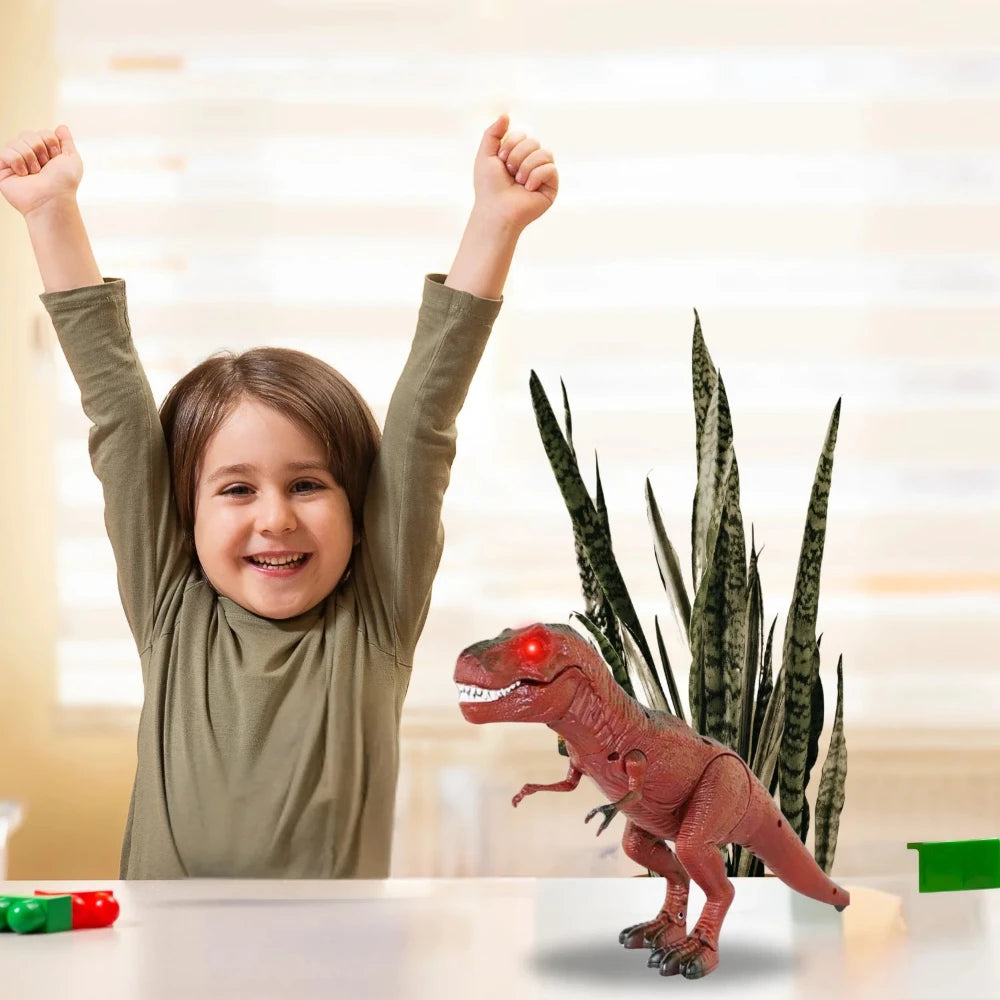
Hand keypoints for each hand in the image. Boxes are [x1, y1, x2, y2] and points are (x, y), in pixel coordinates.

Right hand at [0, 125, 82, 217]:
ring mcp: (15, 162)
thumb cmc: (64, 184)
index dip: (51, 143)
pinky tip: (23, 175)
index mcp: (44, 152)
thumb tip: (61, 127)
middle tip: (44, 167)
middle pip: (28, 134)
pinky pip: (5, 152)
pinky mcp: (3, 169)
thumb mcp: (72, 159)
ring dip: (30, 157)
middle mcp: (29, 155)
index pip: (42, 132)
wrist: (52, 199)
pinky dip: (17, 162)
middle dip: (39, 148)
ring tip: (34, 173)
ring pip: (16, 142)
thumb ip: (67, 141)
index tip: (56, 158)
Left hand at [471, 114, 557, 232]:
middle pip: (534, 142)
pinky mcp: (551, 187)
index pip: (522, 135)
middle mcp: (532, 162)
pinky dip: (536, 176)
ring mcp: (543, 175)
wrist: (495, 211)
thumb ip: (493, 133)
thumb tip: (505, 114)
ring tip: (519, 182)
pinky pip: (550, 168)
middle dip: (517, 156)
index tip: (500, 162)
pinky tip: (528, 189)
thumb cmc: (489, 187)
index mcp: (518, 155)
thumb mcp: (485, 155)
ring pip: (545, 153)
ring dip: (526, 166)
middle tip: (509, 173)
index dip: (510, 145)